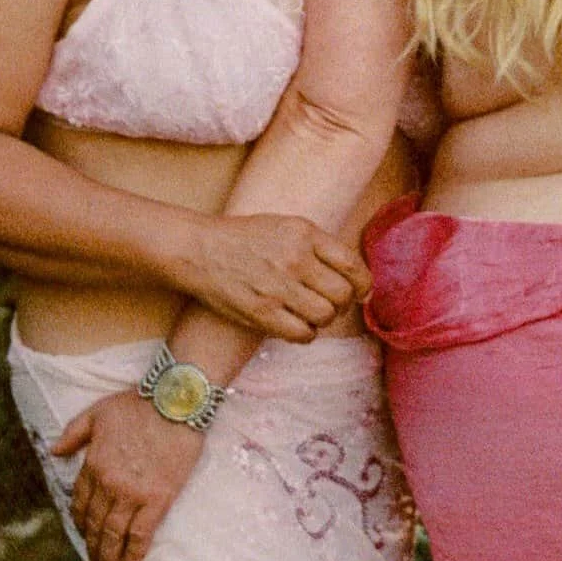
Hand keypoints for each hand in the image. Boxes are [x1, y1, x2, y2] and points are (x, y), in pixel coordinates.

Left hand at [55, 389, 202, 560]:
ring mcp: (132, 494)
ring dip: (108, 558)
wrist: (174, 403)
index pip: (80, 503)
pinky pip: (141, 534)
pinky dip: (134, 553)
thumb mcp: (96, 414)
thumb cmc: (138, 405)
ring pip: (113, 534)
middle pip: (94, 524)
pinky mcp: (158, 500)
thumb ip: (73, 435)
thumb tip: (53, 452)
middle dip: (93, 548)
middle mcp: (108, 484)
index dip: (80, 523)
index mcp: (93, 465)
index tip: (84, 536)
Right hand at [175, 211, 369, 341]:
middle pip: (342, 295)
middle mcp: (295, 258)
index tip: (359, 292)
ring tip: (308, 313)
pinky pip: (303, 334)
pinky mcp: (262, 312)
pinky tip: (295, 325)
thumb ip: (320, 247)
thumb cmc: (245, 239)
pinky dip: (305, 334)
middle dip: (340, 304)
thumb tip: (357, 281)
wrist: (198, 249)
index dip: (363, 285)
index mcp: (304, 233)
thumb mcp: (285, 226)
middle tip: (327, 303)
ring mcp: (278, 286)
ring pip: (325, 316)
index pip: (353, 265)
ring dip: (322, 320)